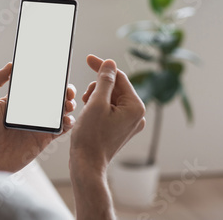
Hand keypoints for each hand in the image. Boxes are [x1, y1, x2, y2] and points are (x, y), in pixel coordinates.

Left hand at [0, 62, 76, 172]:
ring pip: (61, 111)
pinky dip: (68, 123)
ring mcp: (39, 124)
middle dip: (65, 91)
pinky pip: (61, 129)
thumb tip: (10, 64)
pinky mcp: (44, 139)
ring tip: (68, 104)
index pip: (38, 86)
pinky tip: (66, 120)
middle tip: (67, 89)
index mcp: (20, 100)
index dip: (50, 79)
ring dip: (69, 105)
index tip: (57, 72)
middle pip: (54, 97)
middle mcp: (32, 111)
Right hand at [70, 54, 145, 173]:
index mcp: (135, 107)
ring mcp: (130, 123)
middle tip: (85, 99)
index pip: (119, 77)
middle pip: (115, 87)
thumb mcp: (96, 103)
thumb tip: (110, 63)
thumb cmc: (91, 136)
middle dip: (98, 88)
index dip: (102, 67)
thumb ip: (104, 81)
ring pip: (111, 98)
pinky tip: (89, 115)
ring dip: (96, 97)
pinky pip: (110, 109)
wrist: (87, 164)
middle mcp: (137, 114)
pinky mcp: (121, 128)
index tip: (88, 59)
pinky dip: (98, 107)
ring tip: (86, 109)